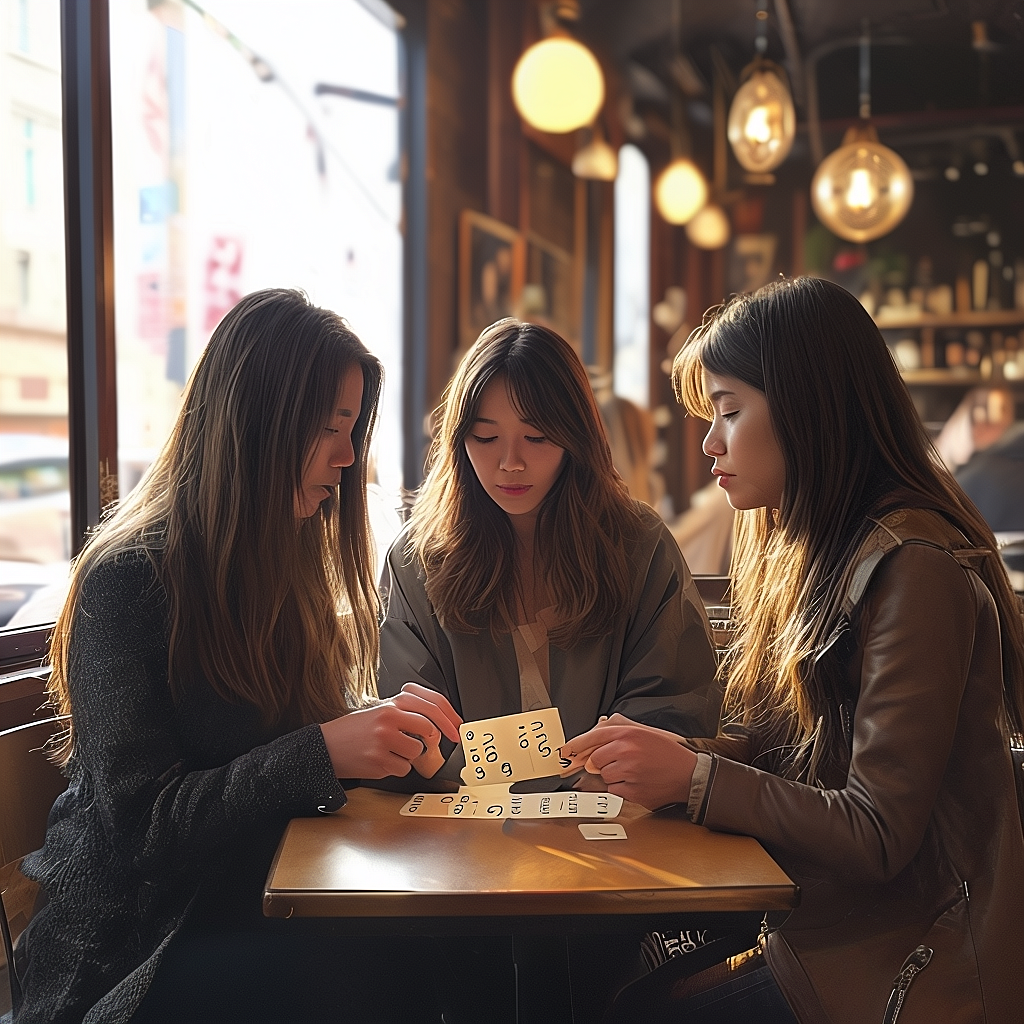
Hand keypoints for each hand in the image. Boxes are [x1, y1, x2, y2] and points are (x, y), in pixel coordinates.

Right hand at [320, 683, 461, 778]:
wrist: (326, 746)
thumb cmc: (355, 730)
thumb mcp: (380, 711)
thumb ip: (406, 713)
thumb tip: (438, 724)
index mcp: (392, 703)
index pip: (431, 704)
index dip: (450, 719)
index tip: (457, 730)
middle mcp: (389, 718)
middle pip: (429, 729)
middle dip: (432, 741)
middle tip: (430, 745)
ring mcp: (384, 740)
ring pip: (417, 752)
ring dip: (408, 756)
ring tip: (390, 751)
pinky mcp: (379, 760)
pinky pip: (403, 768)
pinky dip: (396, 768)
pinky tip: (381, 761)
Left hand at [561, 714, 696, 809]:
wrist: (688, 774)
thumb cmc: (667, 753)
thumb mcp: (644, 733)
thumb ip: (618, 732)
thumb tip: (594, 735)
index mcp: (628, 733)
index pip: (592, 737)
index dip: (575, 745)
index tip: (564, 752)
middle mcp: (626, 751)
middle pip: (594, 760)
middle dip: (601, 763)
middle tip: (619, 763)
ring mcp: (629, 772)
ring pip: (604, 776)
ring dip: (613, 776)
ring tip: (634, 772)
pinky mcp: (632, 791)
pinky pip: (614, 790)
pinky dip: (622, 788)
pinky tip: (638, 782)